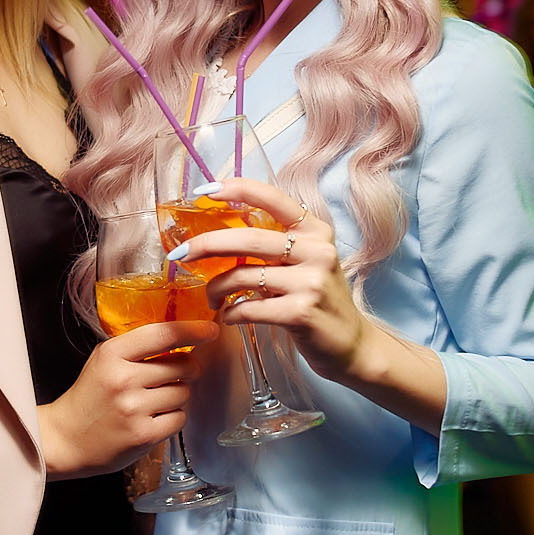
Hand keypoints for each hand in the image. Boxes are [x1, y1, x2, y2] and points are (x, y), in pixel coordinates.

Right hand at [38, 319, 216, 478]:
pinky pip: (180, 418)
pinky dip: (173, 418)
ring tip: (154, 401)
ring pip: (183, 392)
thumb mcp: (104, 360)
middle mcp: (123, 379)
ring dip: (177, 395)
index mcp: (112, 354)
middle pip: (183, 365)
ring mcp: (134, 408)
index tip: (210, 330)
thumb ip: (137, 348)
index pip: (164, 334)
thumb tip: (183, 338)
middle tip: (172, 375)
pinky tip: (153, 418)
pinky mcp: (143, 434)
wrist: (65, 439)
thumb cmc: (89, 396)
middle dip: (186, 369)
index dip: (193, 330)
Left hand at [177, 177, 369, 384]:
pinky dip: (231, 313)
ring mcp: (311, 282)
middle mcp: (318, 251)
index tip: (205, 191)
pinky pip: (249, 308)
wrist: (352, 345)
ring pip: (244, 276)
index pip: (274, 198)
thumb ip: (277, 244)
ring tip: (211, 298)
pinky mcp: (301, 313)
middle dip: (207, 244)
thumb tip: (222, 233)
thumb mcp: (308, 261)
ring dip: (217, 288)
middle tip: (181, 254)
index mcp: (316, 231)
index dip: (238, 189)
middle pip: (249, 240)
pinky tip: (229, 316)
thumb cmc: (320, 300)